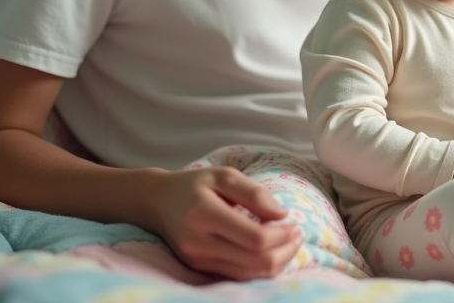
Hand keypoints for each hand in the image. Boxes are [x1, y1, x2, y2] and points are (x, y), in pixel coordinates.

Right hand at [147, 167, 301, 279]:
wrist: (157, 203)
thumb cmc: (194, 185)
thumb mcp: (224, 176)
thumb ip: (254, 193)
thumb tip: (282, 214)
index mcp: (205, 214)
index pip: (255, 238)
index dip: (282, 235)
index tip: (294, 223)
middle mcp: (199, 243)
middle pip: (256, 261)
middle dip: (285, 250)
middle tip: (297, 233)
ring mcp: (198, 260)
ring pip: (250, 274)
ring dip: (278, 261)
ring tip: (289, 243)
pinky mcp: (200, 269)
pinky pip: (239, 277)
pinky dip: (261, 268)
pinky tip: (272, 252)